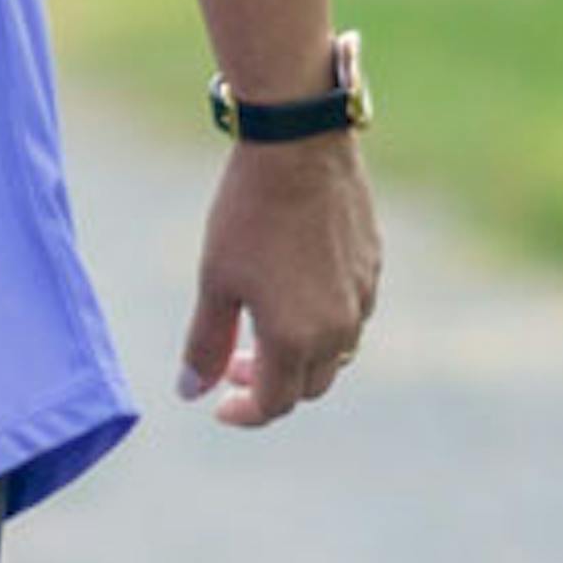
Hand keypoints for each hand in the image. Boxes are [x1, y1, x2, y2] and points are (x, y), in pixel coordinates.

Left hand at [177, 133, 378, 428]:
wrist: (299, 150)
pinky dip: (321, 324)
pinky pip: (351, 317)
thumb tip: (190, 392)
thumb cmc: (248, 214)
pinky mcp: (373, 269)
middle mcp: (339, 329)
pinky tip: (292, 292)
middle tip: (231, 362)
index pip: (274, 403)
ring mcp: (362, 299)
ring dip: (298, 357)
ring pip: (335, 354)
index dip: (244, 412)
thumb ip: (205, 343)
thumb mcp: (215, 281)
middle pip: (308, 386)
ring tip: (260, 329)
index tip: (218, 404)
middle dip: (268, 385)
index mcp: (296, 339)